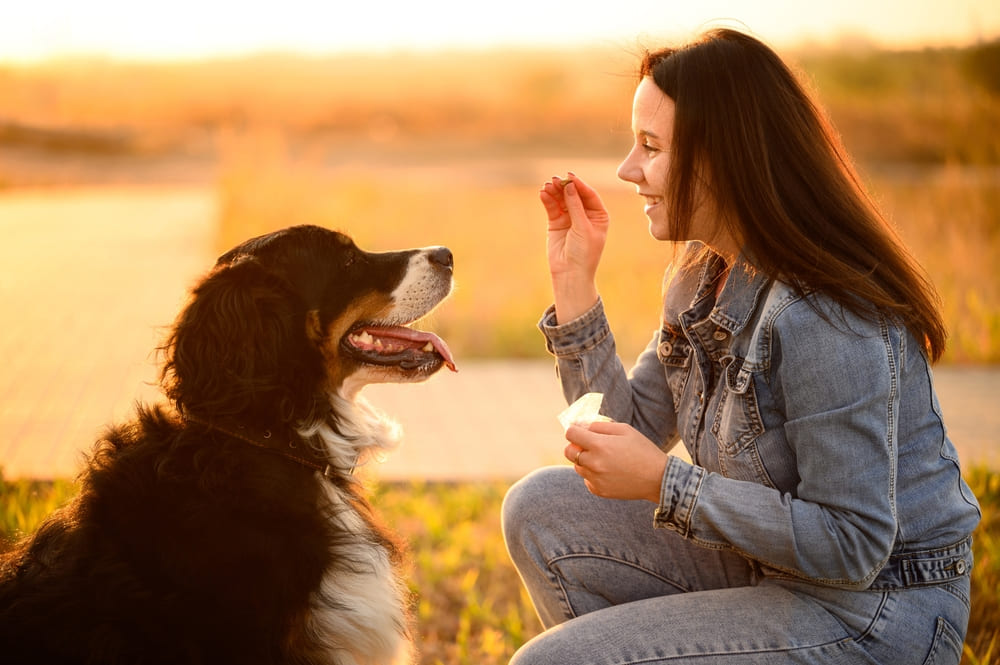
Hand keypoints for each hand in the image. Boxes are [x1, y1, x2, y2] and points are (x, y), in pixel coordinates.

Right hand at [539, 173, 609, 322]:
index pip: (589, 195)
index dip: (579, 185)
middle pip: (574, 195)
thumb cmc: (584, 253)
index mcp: (598, 215)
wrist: (570, 273)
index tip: (570, 177)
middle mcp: (585, 214)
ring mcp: (570, 218)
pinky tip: (543, 193)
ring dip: (554, 192)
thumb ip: (575, 206)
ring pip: (561, 200)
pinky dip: (548, 200)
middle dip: (565, 187)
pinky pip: (552, 208)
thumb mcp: (583, 228)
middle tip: (555, 179)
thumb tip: (569, 186)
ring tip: (547, 185)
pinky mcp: (556, 223)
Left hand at [564, 420, 666, 502]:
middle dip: (575, 445)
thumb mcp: (624, 430)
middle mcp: (593, 463)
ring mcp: (595, 479)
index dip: (574, 430)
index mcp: (599, 445)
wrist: (658, 478)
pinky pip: (587, 479)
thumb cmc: (643, 450)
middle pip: (568, 452)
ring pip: (577, 466)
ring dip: (585, 460)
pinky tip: (609, 471)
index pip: (570, 434)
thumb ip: (600, 426)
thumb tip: (582, 426)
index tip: (580, 431)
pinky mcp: (599, 491)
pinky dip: (593, 474)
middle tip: (589, 444)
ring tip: (604, 459)